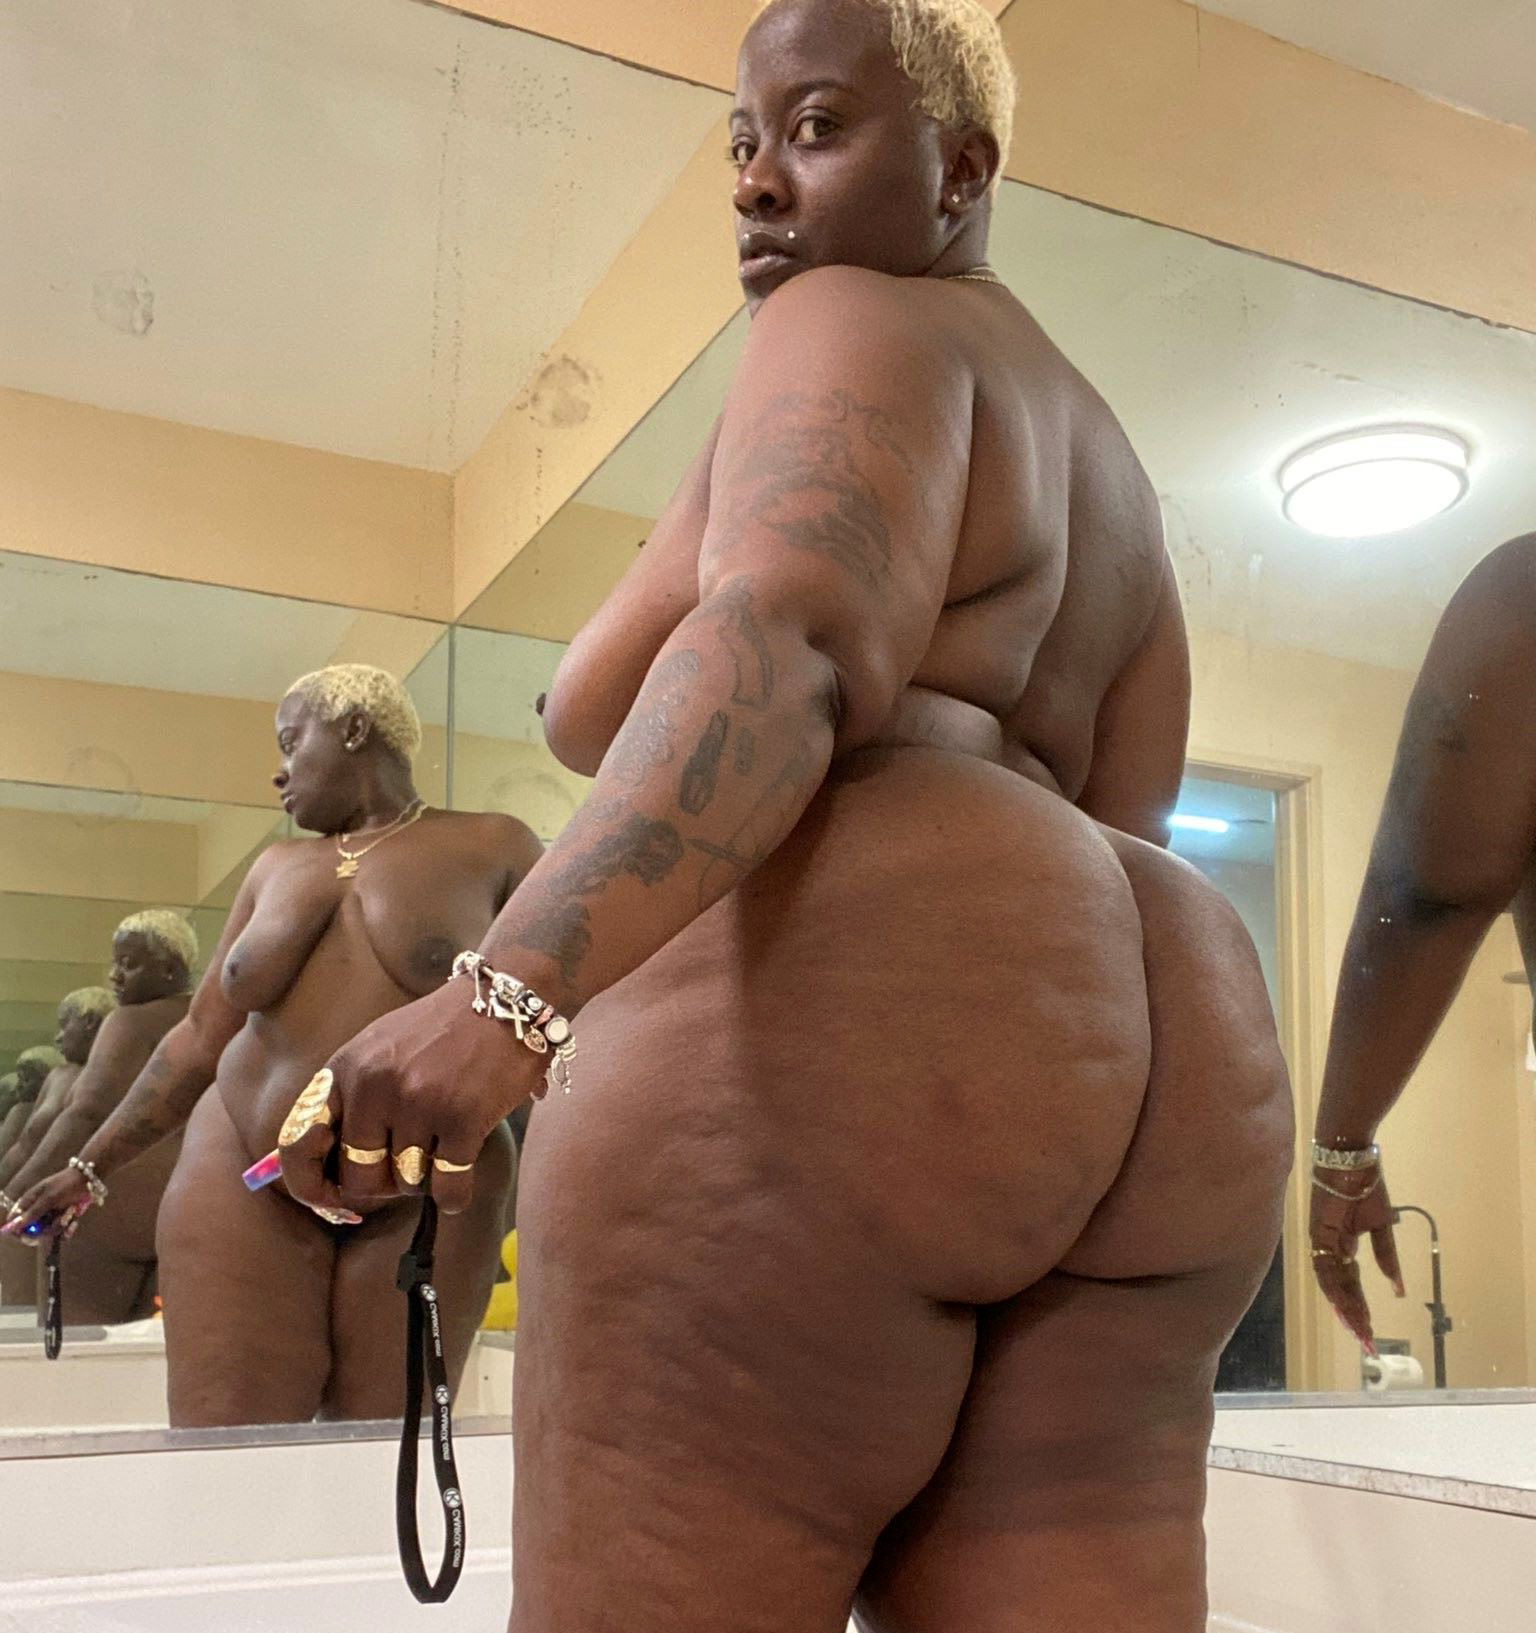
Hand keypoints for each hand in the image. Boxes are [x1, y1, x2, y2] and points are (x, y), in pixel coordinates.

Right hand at [2, 1167, 92, 1246]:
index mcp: (29, 1202)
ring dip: (59, 1226)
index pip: (14, 1221)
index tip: (29, 1233)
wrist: (87, 1179)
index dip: (18, 1230)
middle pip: (32, 1231)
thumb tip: (15, 1226)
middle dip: (46, 1228)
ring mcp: (50, 1217)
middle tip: (59, 1218)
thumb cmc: (66, 1184)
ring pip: (48, 1233)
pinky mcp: (62, 1220)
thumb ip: (33, 1212)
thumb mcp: (49, 1198)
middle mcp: (37, 1211)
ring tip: (69, 1213)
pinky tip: (74, 1221)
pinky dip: (68, 1230)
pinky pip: (61, 1234)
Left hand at [280, 980, 548, 1217]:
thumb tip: (325, 1179)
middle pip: (356, 1178)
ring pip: (406, 1184)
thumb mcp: (381, 1049)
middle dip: (381, 1188)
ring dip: (425, 1180)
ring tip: (442, 1149)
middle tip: (404, 1172)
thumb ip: (350, 1100)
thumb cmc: (444, 1030)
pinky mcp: (462, 1118)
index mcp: (346, 1067)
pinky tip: (461, 1179)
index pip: (297, 1142)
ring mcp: (418, 1102)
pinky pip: (447, 1189)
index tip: (329, 1201)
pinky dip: (455, 1193)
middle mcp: (374, 1085)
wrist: (508, 998)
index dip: (307, 1185)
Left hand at [1308, 1158, 1404, 1354]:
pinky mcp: (1319, 1230)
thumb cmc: (1365, 1184)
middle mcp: (1326, 1245)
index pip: (1345, 1282)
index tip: (1365, 1331)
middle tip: (1366, 1344)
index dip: (1354, 1306)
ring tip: (1361, 1333)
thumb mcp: (1381, 1224)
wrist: (1351, 1155)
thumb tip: (1396, 1287)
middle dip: (1353, 1316)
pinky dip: (1338, 1286)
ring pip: (1331, 1282)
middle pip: (1338, 1288)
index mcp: (1337, 1243)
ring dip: (1346, 1308)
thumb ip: (1385, 1255)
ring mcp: (1321, 1238)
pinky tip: (1350, 1306)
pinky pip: (1326, 1264)